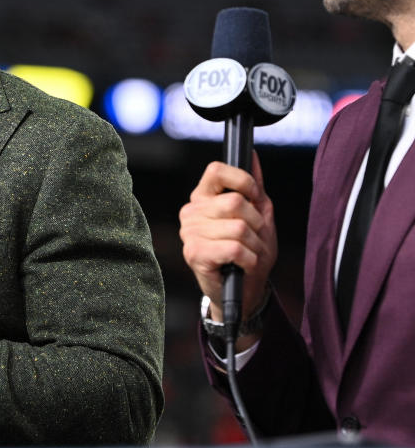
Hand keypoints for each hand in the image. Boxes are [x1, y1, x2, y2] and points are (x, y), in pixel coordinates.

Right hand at [179, 153, 275, 332]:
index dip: (242, 181)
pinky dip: (249, 259)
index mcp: (203, 198)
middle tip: (255, 237)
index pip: (216, 170)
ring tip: (249, 254)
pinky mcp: (194, 254)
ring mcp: (189, 233)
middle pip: (235, 202)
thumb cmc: (248, 252)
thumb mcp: (258, 215)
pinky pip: (234, 248)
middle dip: (257, 222)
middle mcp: (191, 212)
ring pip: (239, 228)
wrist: (243, 290)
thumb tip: (253, 156)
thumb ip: (254, 186)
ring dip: (255, 245)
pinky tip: (243, 264)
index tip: (255, 197)